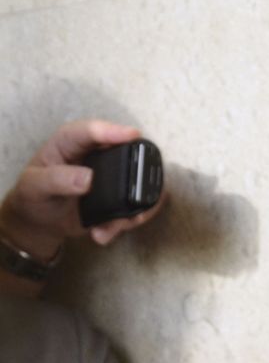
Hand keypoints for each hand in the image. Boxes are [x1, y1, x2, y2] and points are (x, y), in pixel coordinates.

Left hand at [0, 119, 164, 258]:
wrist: (41, 220)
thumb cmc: (33, 196)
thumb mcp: (34, 186)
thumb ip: (57, 179)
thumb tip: (89, 178)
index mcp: (70, 143)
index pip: (90, 131)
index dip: (112, 130)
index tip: (132, 135)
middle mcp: (96, 154)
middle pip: (129, 154)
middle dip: (136, 177)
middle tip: (133, 197)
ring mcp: (112, 175)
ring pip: (140, 183)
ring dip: (135, 207)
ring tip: (114, 226)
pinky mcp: (120, 196)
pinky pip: (140, 205)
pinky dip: (131, 221)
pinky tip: (105, 232)